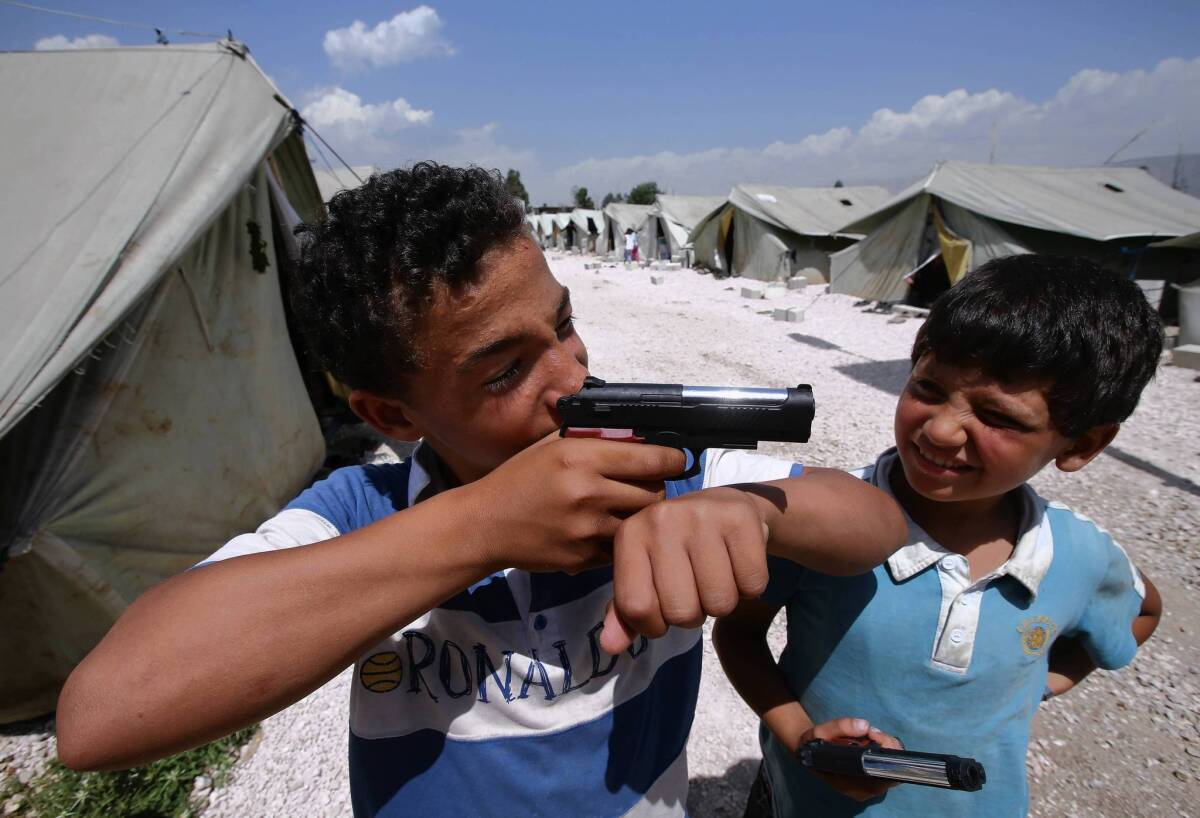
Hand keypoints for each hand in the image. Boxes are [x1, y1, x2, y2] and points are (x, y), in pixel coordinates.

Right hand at [467, 435, 685, 574]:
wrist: (484, 525)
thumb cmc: (519, 479)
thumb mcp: (552, 446)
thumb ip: (594, 439)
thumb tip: (640, 434)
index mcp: (581, 457)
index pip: (651, 459)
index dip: (673, 459)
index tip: (679, 460)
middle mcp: (588, 492)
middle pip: (654, 494)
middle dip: (657, 488)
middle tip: (650, 485)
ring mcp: (586, 529)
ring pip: (641, 524)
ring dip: (641, 516)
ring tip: (629, 508)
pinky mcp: (583, 558)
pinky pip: (620, 548)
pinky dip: (621, 539)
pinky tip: (607, 529)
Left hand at [601, 486, 770, 653]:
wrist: (722, 506)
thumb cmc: (676, 550)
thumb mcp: (645, 575)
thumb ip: (626, 613)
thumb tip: (610, 646)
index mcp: (630, 535)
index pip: (637, 607)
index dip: (654, 625)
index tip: (663, 610)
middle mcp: (661, 519)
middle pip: (681, 611)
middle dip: (693, 615)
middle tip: (695, 588)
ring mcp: (702, 514)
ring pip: (720, 603)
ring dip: (722, 603)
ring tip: (717, 576)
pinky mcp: (740, 517)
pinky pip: (752, 584)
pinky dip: (749, 588)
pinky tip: (737, 563)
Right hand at [799, 717, 904, 801]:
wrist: (809, 751)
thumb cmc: (813, 745)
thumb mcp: (819, 732)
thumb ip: (840, 727)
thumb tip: (865, 726)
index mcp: (850, 785)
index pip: (880, 780)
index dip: (885, 759)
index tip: (876, 738)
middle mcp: (863, 790)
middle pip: (891, 774)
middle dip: (889, 749)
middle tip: (874, 732)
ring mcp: (869, 786)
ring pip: (892, 769)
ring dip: (888, 748)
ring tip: (871, 734)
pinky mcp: (873, 778)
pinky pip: (888, 766)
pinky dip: (885, 751)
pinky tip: (874, 739)